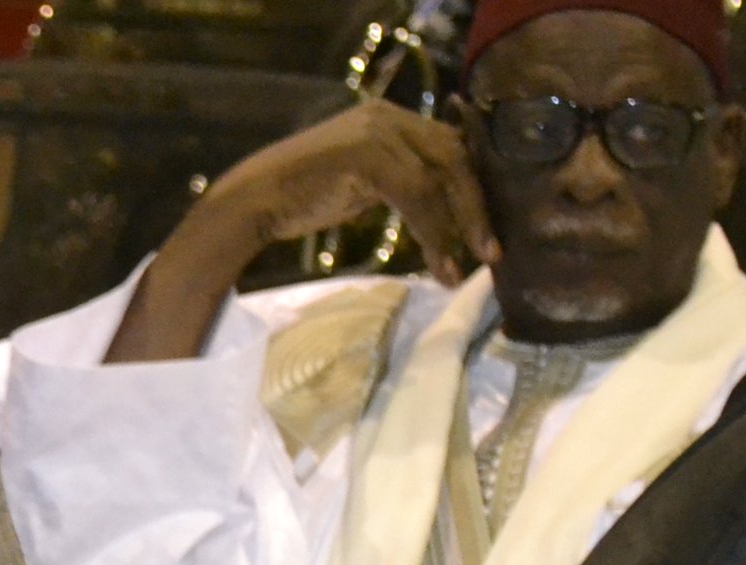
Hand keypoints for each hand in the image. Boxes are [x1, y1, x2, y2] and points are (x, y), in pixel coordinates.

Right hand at [107, 103, 498, 362]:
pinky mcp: (368, 156)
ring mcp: (378, 132)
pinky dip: (432, 233)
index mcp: (390, 117)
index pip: (450, 146)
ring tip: (466, 266)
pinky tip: (438, 263)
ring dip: (459, 227)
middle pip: (455, 157)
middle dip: (477, 208)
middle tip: (491, 252)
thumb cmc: (302, 198)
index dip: (474, 188)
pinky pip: (417, 196)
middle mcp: (389, 116)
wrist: (254, 200)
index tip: (486, 230)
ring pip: (440, 178)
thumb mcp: (361, 182)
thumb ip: (399, 181)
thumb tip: (441, 208)